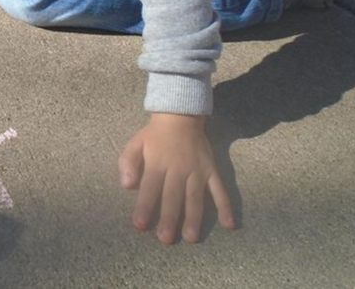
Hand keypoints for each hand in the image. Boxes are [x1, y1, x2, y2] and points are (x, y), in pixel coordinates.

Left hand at [118, 113, 234, 243]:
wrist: (181, 116)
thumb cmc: (155, 135)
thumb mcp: (136, 143)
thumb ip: (128, 162)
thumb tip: (125, 184)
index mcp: (157, 163)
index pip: (149, 188)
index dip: (144, 207)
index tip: (140, 225)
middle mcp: (178, 168)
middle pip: (173, 196)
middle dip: (169, 219)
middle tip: (166, 239)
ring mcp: (197, 170)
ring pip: (195, 197)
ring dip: (194, 218)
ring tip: (191, 238)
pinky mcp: (212, 170)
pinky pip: (220, 189)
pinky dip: (225, 206)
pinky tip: (229, 225)